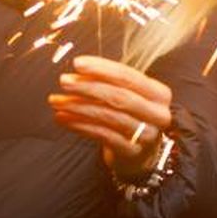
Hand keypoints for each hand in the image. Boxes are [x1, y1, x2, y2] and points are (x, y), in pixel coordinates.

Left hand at [48, 54, 172, 175]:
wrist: (142, 154)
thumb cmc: (132, 116)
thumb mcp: (128, 95)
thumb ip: (108, 82)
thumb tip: (78, 72)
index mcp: (159, 93)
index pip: (129, 77)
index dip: (102, 68)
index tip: (78, 63)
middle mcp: (158, 114)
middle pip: (119, 96)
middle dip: (88, 87)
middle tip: (64, 81)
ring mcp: (146, 135)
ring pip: (108, 116)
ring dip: (78, 107)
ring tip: (56, 101)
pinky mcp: (131, 152)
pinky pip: (102, 135)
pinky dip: (80, 125)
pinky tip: (63, 118)